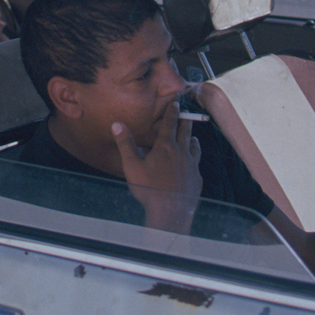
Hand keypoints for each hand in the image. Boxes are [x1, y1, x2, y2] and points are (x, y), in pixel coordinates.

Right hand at [112, 103, 201, 232]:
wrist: (170, 212)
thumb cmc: (149, 188)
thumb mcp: (132, 165)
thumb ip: (126, 143)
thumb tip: (117, 124)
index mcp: (165, 146)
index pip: (170, 123)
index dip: (172, 111)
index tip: (175, 103)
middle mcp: (181, 152)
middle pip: (185, 131)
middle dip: (184, 120)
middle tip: (184, 114)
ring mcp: (192, 165)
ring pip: (195, 146)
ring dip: (192, 138)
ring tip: (191, 136)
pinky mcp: (197, 178)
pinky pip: (197, 164)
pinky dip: (194, 159)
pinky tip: (192, 164)